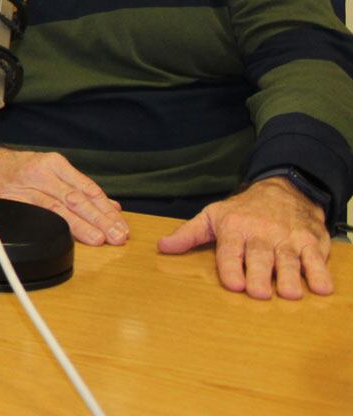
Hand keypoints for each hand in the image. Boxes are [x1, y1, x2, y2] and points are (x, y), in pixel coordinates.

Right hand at [0, 148, 128, 246]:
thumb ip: (79, 188)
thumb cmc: (17, 170)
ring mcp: (25, 186)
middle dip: (99, 219)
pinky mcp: (12, 199)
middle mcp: (41, 172)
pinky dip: (57, 224)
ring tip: (100, 238)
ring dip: (82, 225)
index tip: (121, 225)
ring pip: (59, 207)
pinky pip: (38, 212)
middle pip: (76, 198)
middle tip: (117, 235)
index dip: (106, 209)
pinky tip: (71, 233)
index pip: (87, 188)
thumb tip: (111, 207)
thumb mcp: (50, 171)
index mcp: (54, 164)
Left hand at [156, 176, 334, 299]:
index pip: (230, 250)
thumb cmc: (244, 210)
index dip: (232, 267)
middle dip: (260, 275)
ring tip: (289, 293)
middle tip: (259, 293)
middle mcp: (261, 234)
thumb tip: (162, 247)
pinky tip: (321, 287)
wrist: (284, 190)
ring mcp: (288, 238)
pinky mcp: (311, 242)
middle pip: (260, 256)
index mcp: (234, 229)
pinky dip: (319, 272)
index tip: (233, 284)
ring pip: (289, 259)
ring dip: (290, 276)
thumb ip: (188, 234)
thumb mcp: (212, 216)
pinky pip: (316, 258)